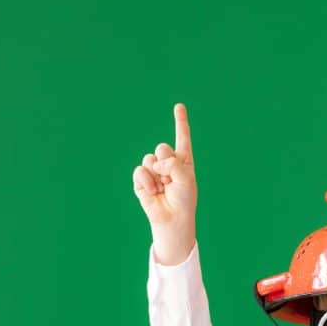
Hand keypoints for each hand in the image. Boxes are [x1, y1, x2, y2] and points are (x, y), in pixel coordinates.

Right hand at [133, 103, 197, 233]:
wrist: (172, 219)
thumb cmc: (183, 199)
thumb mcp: (186, 178)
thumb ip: (173, 163)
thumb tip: (155, 163)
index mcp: (183, 161)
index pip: (182, 138)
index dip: (180, 122)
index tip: (179, 106)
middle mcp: (168, 163)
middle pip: (162, 148)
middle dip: (166, 162)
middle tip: (170, 180)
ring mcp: (154, 171)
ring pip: (149, 159)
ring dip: (157, 175)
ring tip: (162, 188)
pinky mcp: (141, 180)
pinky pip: (140, 171)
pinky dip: (146, 182)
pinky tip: (153, 192)